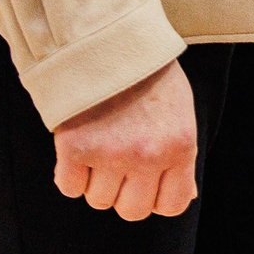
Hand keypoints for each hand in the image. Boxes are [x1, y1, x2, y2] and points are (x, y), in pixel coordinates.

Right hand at [52, 58, 197, 221]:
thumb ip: (180, 157)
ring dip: (95, 180)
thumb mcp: (180, 113)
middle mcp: (148, 155)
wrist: (110, 42)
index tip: (145, 182)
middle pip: (130, 211)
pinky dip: (69, 174)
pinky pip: (68, 187)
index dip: (155, 198)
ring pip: (98, 200)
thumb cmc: (150, 79)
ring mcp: (110, 153)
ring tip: (100, 145)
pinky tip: (79, 147)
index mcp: (180, 146)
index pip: (171, 206)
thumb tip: (184, 197)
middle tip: (118, 163)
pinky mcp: (75, 147)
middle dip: (123, 192)